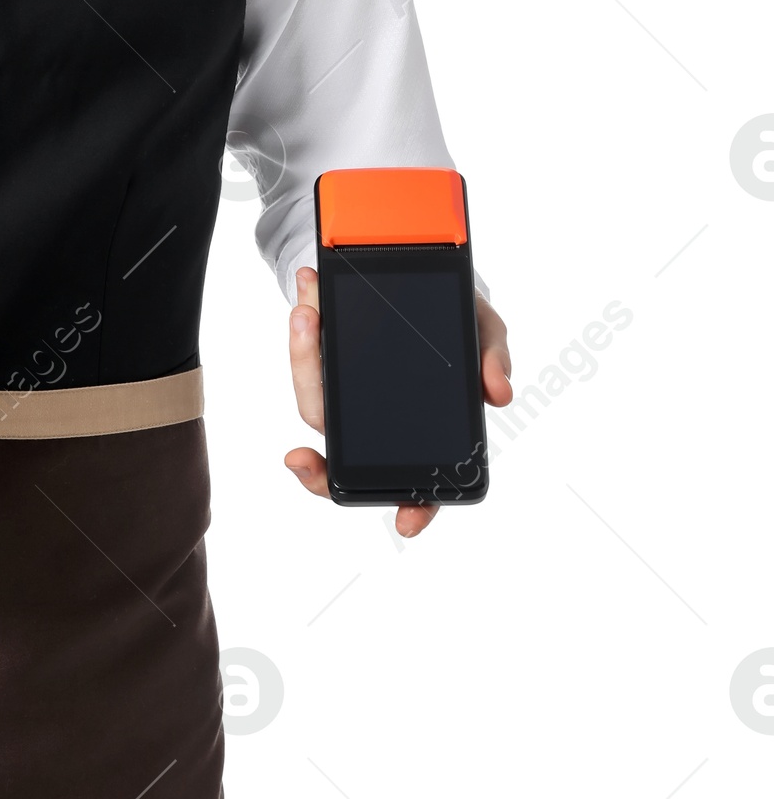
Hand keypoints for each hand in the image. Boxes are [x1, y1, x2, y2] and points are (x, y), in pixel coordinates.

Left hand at [283, 266, 512, 537]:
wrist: (424, 273)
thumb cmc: (457, 319)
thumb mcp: (482, 332)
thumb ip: (491, 359)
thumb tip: (500, 392)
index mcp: (426, 431)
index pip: (421, 486)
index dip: (416, 509)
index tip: (406, 525)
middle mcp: (380, 424)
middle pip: (345, 460)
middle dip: (316, 472)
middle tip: (298, 460)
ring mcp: (348, 395)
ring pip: (317, 404)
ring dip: (305, 360)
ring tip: (310, 312)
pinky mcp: (326, 358)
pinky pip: (309, 360)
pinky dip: (304, 334)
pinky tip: (306, 302)